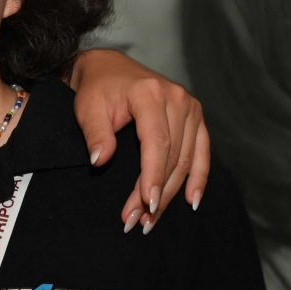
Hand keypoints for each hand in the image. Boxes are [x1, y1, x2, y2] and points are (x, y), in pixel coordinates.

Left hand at [71, 49, 210, 231]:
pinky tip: (192, 200)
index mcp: (150, 94)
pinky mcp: (194, 115)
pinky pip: (202, 150)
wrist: (108, 67)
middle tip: (139, 221)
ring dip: (172, 192)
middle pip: (173, 155)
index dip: (152, 176)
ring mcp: (190, 106)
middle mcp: (177, 98)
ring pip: (187, 158)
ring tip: (153, 219)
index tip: (146, 204)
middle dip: (157, 192)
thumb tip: (101, 161)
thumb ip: (95, 134)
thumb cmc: (96, 89)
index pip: (157, 142)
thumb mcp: (88, 109)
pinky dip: (199, 177)